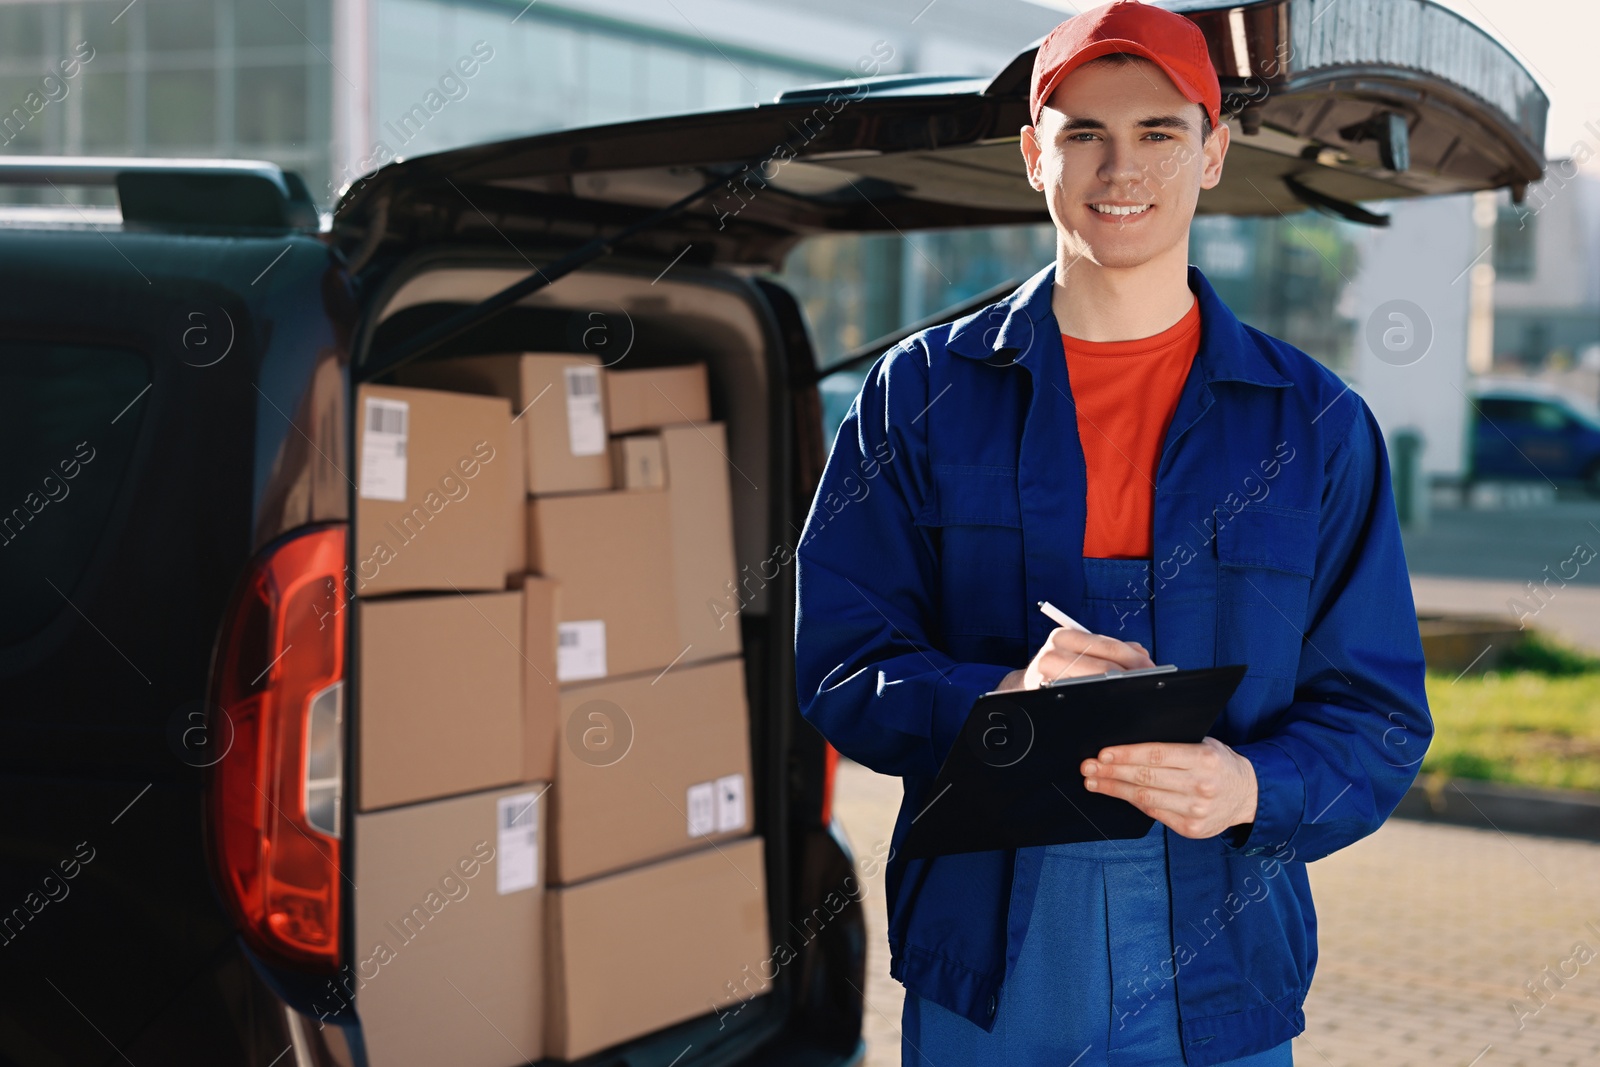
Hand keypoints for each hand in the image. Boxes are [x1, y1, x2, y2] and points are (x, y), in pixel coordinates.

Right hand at [997, 627, 1154, 691]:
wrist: (1026, 686)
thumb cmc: (1061, 668)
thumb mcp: (1082, 651)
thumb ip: (1112, 649)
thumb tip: (1142, 654)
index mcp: (1065, 636)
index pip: (1109, 647)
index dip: (1135, 659)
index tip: (1154, 669)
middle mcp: (1053, 652)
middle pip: (1104, 667)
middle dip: (1132, 676)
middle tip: (1152, 685)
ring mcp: (1047, 676)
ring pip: (1095, 684)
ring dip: (1120, 690)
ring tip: (1138, 694)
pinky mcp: (1047, 696)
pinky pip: (1082, 700)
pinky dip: (1101, 702)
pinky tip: (1115, 704)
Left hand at [1080, 738, 1257, 839]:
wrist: (1249, 795)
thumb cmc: (1220, 765)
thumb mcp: (1205, 745)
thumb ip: (1174, 745)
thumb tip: (1129, 745)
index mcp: (1204, 759)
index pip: (1156, 755)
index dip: (1126, 755)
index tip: (1103, 754)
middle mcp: (1201, 786)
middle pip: (1146, 778)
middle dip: (1112, 772)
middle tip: (1088, 768)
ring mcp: (1196, 810)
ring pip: (1146, 798)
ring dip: (1115, 790)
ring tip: (1094, 782)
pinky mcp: (1191, 828)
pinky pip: (1154, 813)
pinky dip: (1133, 802)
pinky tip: (1118, 794)